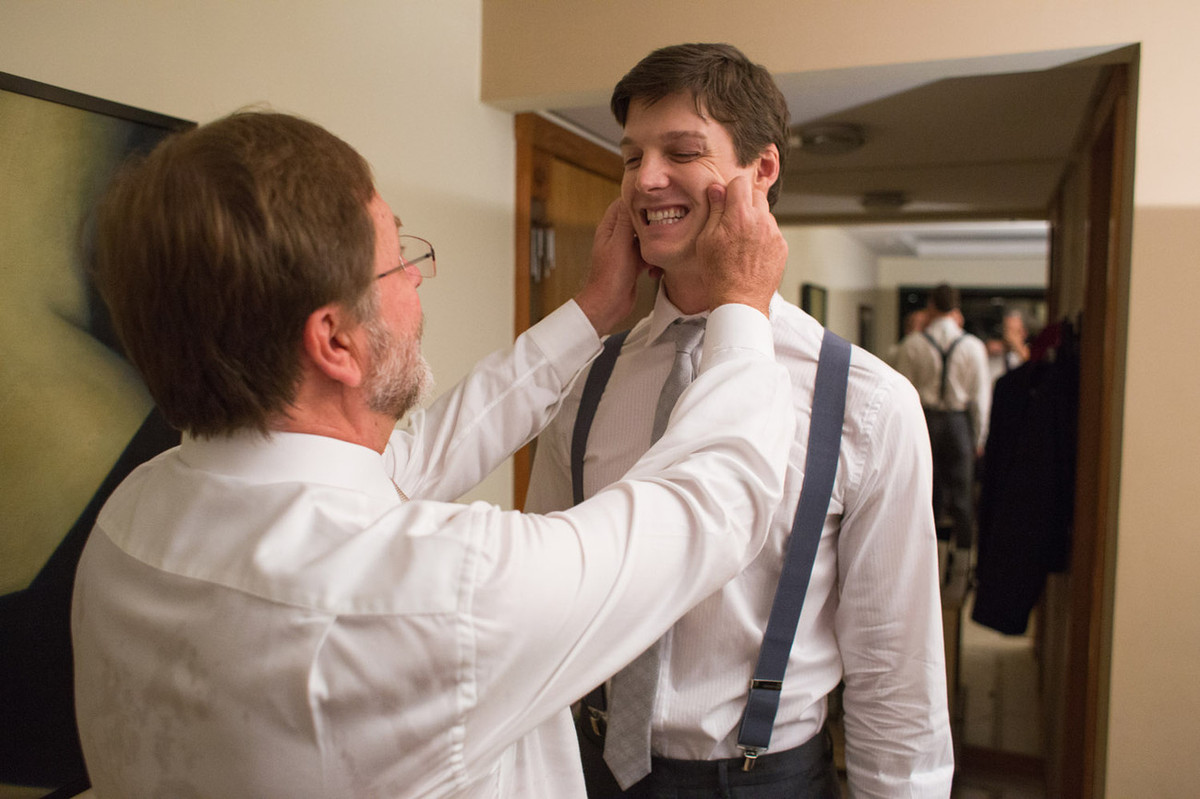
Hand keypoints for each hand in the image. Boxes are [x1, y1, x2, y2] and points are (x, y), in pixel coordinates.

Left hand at [575, 199, 649, 334]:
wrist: (608, 306)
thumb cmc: (609, 278)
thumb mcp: (620, 245)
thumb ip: (626, 222)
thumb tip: (631, 195)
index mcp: (610, 229)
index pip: (624, 204)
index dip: (639, 200)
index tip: (656, 199)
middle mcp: (617, 237)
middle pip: (638, 220)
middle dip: (652, 223)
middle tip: (666, 224)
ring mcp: (626, 250)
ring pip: (646, 238)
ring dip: (655, 244)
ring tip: (661, 249)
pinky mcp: (634, 263)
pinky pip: (649, 255)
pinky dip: (654, 261)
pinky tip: (655, 271)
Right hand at [696, 177, 786, 316]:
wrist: (740, 301)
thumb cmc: (718, 273)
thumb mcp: (706, 239)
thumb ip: (714, 210)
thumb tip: (717, 188)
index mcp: (739, 214)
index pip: (740, 182)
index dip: (731, 190)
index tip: (726, 201)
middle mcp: (761, 220)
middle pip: (756, 195)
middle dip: (745, 202)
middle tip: (733, 220)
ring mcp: (774, 233)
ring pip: (766, 214)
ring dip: (755, 220)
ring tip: (742, 241)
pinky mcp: (782, 247)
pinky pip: (772, 232)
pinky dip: (763, 236)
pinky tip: (752, 252)